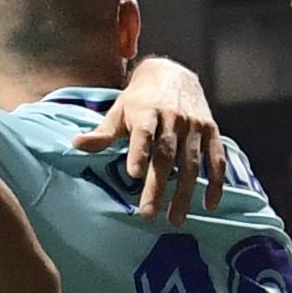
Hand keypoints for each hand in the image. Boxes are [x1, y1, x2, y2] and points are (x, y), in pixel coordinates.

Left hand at [74, 56, 226, 223]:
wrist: (173, 74)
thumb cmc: (140, 99)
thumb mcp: (119, 110)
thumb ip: (102, 132)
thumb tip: (75, 144)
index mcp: (147, 112)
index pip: (143, 133)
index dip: (140, 152)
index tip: (134, 174)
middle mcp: (173, 119)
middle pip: (166, 156)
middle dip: (158, 186)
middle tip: (149, 214)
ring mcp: (194, 126)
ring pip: (191, 163)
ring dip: (185, 193)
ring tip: (175, 219)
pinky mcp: (211, 131)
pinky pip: (216, 159)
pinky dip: (215, 182)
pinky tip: (208, 204)